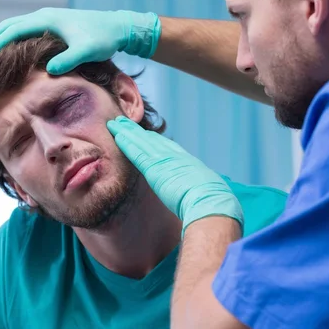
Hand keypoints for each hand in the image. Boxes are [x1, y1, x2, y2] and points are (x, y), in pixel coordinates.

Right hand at [0, 8, 160, 73]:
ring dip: (1, 39)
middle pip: (9, 25)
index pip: (13, 30)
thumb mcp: (86, 51)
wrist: (116, 27)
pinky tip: (11, 54)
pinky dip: (12, 39)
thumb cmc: (102, 39)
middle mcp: (44, 16)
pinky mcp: (52, 25)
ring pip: (15, 26)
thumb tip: (49, 70)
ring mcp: (47, 19)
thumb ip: (68, 60)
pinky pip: (25, 30)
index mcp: (47, 20)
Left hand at [107, 116, 243, 233]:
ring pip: (141, 142)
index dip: (154, 140)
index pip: (168, 147)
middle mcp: (176, 157)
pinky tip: (117, 135)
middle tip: (125, 122)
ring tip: (115, 123)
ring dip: (127, 132)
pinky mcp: (155, 167)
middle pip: (152, 140)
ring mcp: (165, 160)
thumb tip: (200, 199)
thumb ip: (198, 192)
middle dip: (137, 131)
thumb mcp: (206, 194)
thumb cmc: (213, 206)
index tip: (145, 134)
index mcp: (188, 163)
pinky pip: (137, 152)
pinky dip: (127, 143)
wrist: (211, 203)